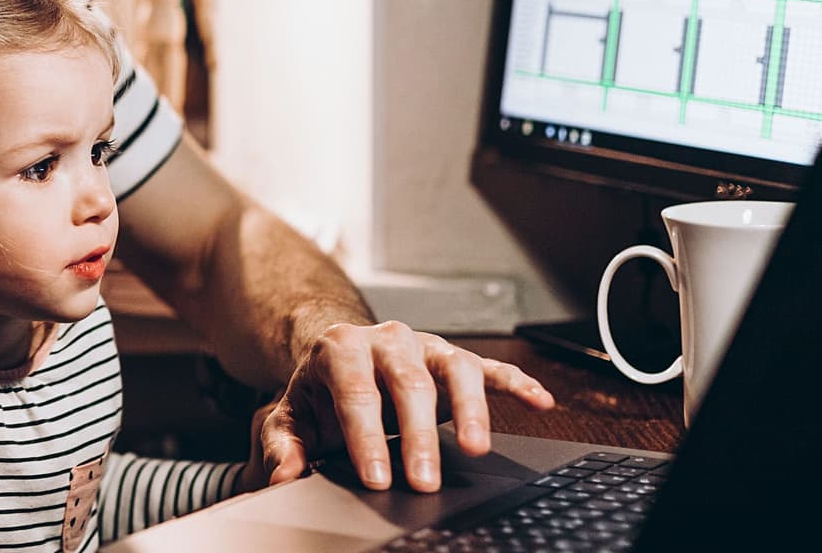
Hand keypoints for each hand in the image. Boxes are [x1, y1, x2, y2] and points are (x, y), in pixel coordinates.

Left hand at [257, 321, 554, 492]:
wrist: (340, 356)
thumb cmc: (320, 391)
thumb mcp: (291, 415)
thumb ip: (282, 443)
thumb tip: (284, 473)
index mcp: (340, 349)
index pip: (356, 395)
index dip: (365, 438)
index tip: (376, 478)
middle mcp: (387, 340)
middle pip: (408, 385)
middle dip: (418, 437)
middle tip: (424, 481)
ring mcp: (426, 346)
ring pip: (455, 369)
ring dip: (470, 409)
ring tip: (476, 448)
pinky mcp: (455, 358)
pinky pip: (491, 366)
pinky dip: (516, 382)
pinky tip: (539, 402)